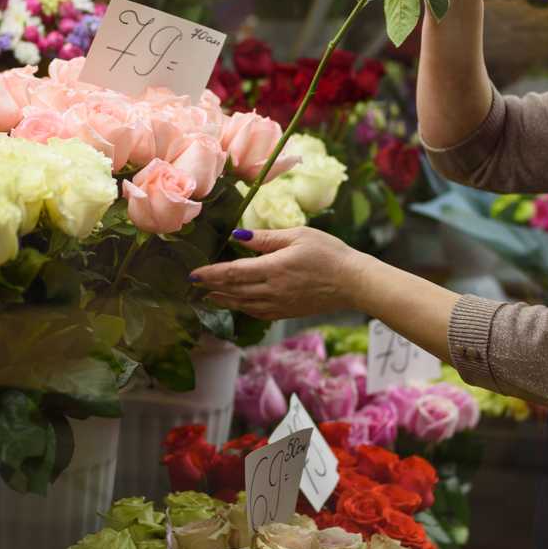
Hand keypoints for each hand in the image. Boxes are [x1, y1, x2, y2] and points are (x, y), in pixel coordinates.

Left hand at [190, 227, 364, 319]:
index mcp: (273, 268)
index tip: (193, 273)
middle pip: (233, 290)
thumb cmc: (329, 253)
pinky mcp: (287, 312)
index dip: (211, 274)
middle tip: (194, 285)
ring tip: (208, 296)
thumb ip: (266, 239)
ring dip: (224, 300)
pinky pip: (258, 312)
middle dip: (211, 287)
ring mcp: (280, 304)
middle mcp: (272, 290)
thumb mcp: (298, 236)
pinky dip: (242, 308)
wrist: (353, 282)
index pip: (233, 273)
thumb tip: (238, 237)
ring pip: (243, 304)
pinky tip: (237, 305)